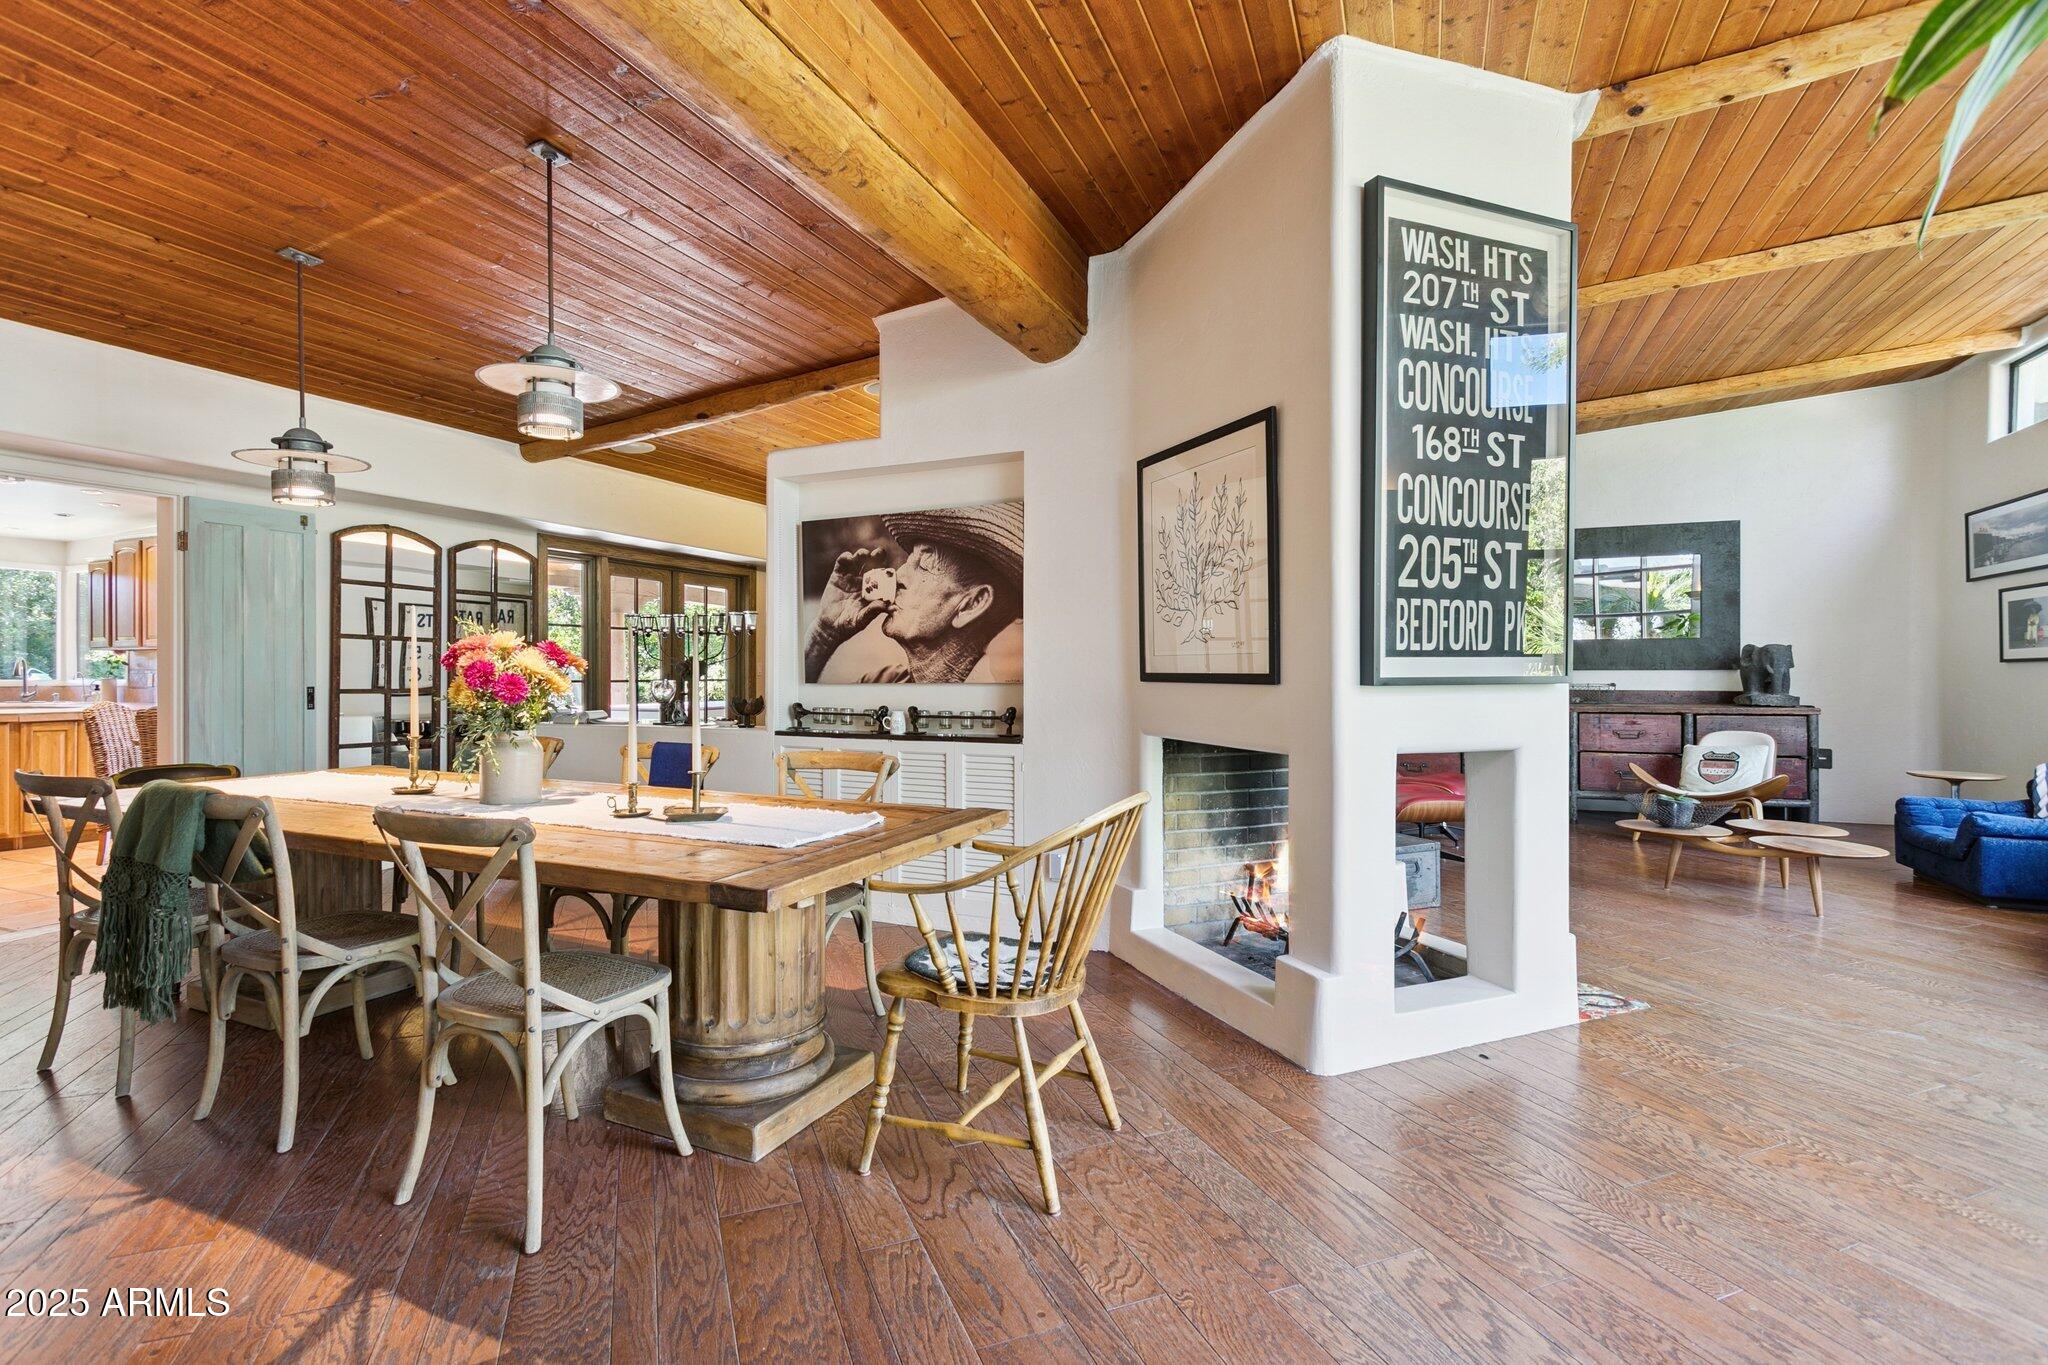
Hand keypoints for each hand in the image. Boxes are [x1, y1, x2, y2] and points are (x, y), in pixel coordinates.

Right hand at [806, 549, 887, 674]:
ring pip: (858, 560)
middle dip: (877, 556)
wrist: (830, 626)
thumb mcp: (862, 619)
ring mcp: (850, 577)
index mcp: (874, 590)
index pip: (883, 577)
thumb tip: (888, 605)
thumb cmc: (849, 625)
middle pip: (872, 564)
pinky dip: (845, 557)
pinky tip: (848, 557)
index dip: (887, 571)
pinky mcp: (837, 576)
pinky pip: (842, 563)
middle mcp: (863, 581)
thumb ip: (873, 611)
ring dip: (862, 554)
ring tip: (863, 554)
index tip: (890, 569)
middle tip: (879, 553)